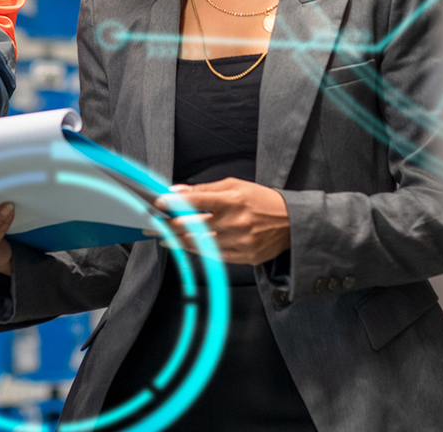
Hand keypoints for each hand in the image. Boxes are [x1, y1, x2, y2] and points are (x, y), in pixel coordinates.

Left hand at [154, 178, 290, 263]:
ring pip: (200, 244)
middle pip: (193, 226)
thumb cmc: (261, 200)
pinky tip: (185, 246)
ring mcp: (239, 242)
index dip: (173, 203)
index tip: (156, 204)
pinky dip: (197, 250)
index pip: (196, 201)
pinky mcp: (244, 257)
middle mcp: (235, 222)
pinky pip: (214, 256)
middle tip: (151, 224)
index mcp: (232, 200)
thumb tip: (177, 191)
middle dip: (168, 225)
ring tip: (163, 237)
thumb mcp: (235, 186)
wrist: (292, 223)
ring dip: (178, 240)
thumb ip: (205, 190)